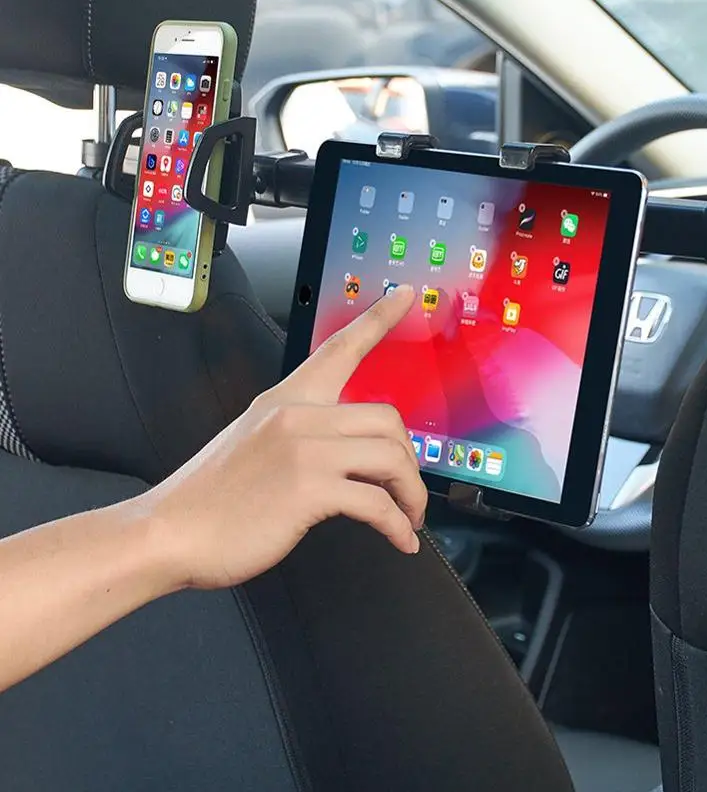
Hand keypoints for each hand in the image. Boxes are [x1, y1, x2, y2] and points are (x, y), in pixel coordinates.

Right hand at [136, 285, 424, 590]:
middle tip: (408, 490)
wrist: (168, 533)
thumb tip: (345, 449)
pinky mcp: (309, 491)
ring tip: (408, 518)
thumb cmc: (211, 497)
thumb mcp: (254, 441)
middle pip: (387, 418)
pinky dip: (397, 525)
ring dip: (410, 495)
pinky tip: (400, 540)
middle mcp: (299, 416)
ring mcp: (305, 451)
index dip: (378, 318)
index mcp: (286, 399)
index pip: (341, 347)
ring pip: (391, 458)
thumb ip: (299, 433)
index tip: (406, 295)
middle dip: (409, 460)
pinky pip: (377, 504)